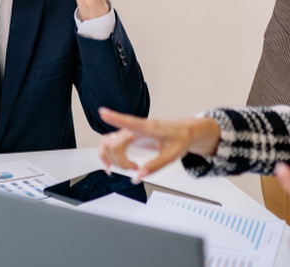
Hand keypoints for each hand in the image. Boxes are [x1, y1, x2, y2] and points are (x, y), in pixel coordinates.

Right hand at [97, 108, 220, 182]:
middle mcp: (137, 127)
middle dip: (119, 161)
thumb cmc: (180, 138)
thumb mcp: (172, 155)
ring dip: (110, 157)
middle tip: (135, 168)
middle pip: (115, 142)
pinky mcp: (129, 135)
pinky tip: (112, 163)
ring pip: (109, 142)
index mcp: (150, 128)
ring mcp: (131, 131)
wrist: (186, 131)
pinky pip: (111, 142)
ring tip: (125, 166)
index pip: (130, 122)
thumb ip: (155, 166)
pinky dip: (108, 153)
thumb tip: (138, 176)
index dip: (115, 118)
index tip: (103, 113)